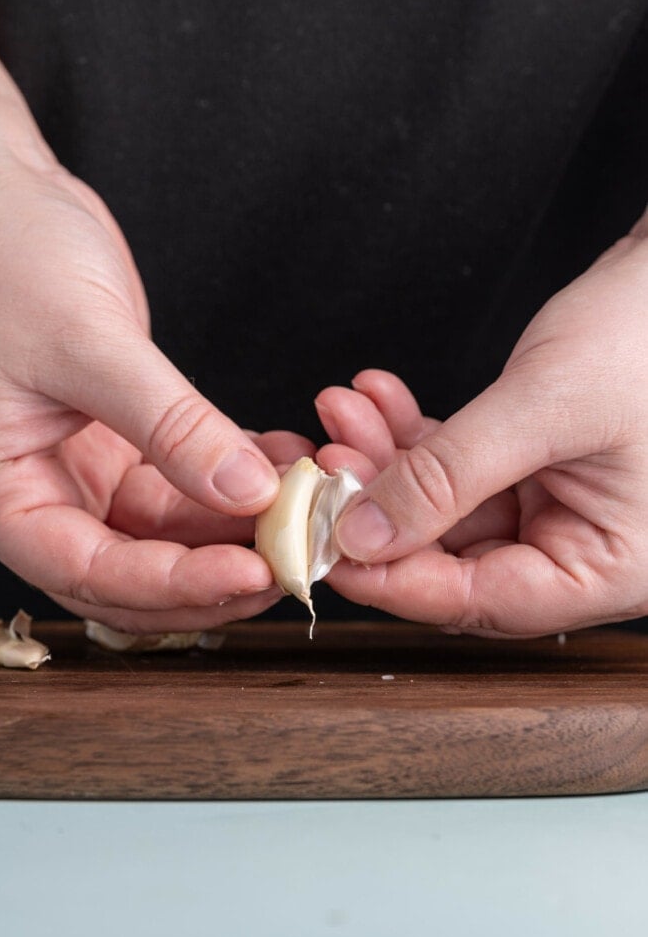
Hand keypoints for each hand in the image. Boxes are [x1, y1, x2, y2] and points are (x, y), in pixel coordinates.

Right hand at [0, 144, 312, 631]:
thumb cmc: (1, 254)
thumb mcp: (85, 341)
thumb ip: (168, 422)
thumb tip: (247, 491)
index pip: (88, 570)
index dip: (173, 585)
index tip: (252, 572)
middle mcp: (37, 492)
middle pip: (131, 571)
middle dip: (211, 575)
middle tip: (291, 560)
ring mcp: (81, 467)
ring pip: (168, 531)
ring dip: (236, 528)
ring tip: (302, 509)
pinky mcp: (120, 439)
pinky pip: (186, 482)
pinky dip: (235, 478)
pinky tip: (283, 463)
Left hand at [315, 215, 647, 636]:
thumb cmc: (646, 334)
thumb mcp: (544, 406)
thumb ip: (449, 476)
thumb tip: (362, 536)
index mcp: (609, 567)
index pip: (483, 602)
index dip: (395, 581)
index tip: (325, 550)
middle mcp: (583, 548)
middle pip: (453, 559)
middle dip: (378, 507)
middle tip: (322, 469)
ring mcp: (557, 508)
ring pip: (444, 509)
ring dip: (386, 461)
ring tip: (341, 414)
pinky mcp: (534, 468)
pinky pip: (458, 467)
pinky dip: (414, 436)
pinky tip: (376, 398)